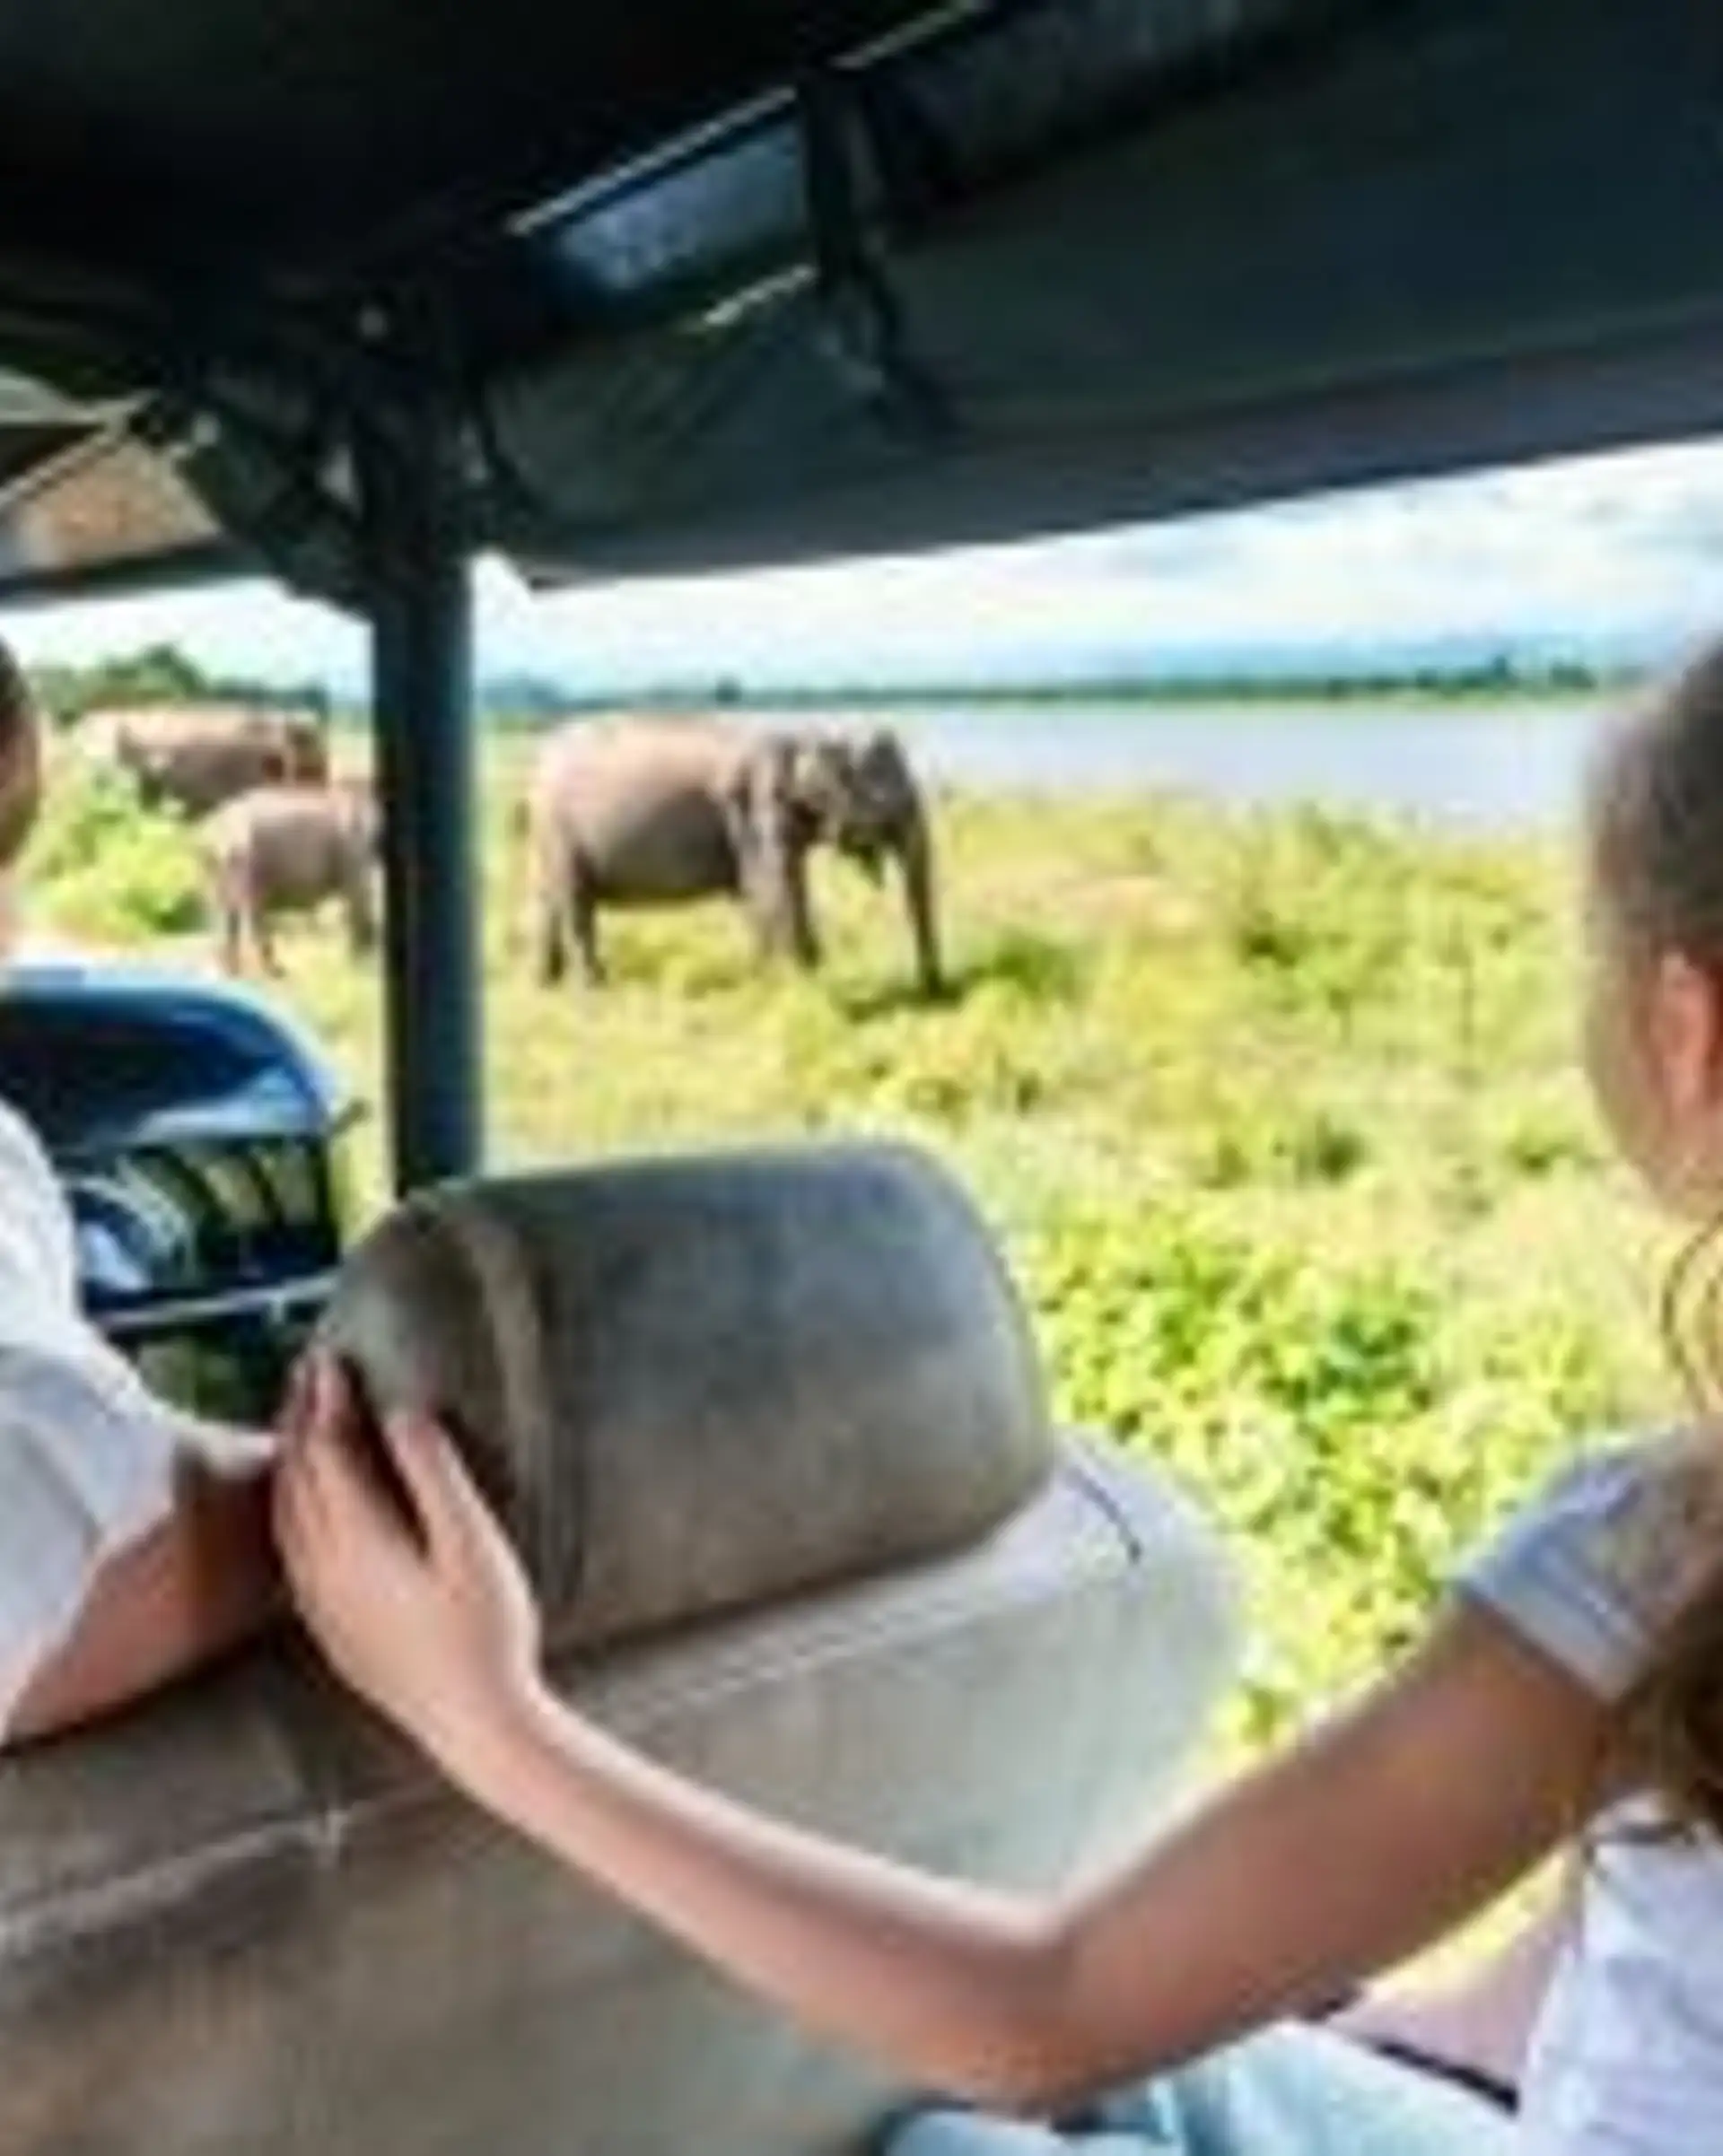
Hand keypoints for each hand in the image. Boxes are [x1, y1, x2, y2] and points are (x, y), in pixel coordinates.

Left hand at [272, 1355, 547, 1792]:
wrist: (476, 1726)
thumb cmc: (487, 1633)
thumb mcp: (474, 1544)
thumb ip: (435, 1475)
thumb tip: (404, 1414)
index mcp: (357, 1543)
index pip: (326, 1452)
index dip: (326, 1400)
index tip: (332, 1356)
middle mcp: (324, 1571)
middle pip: (296, 1477)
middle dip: (299, 1419)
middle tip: (308, 1372)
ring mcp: (321, 1604)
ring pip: (286, 1514)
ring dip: (289, 1460)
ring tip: (301, 1423)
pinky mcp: (330, 1629)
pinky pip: (290, 1550)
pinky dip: (290, 1506)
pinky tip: (303, 1506)